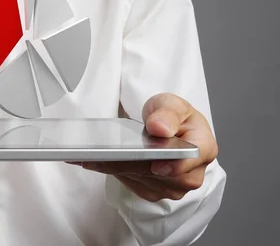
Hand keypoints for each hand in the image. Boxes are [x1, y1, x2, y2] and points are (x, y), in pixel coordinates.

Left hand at [70, 93, 218, 201]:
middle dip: (129, 162)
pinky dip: (112, 171)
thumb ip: (167, 114)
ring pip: (140, 179)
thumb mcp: (171, 104)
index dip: (172, 165)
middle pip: (158, 173)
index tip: (154, 164)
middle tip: (100, 154)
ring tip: (91, 156)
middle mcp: (191, 173)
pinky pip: (131, 184)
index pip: (188, 160)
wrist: (164, 128)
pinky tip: (97, 161)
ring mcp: (172, 186)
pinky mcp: (154, 191)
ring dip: (114, 168)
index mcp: (203, 148)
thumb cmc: (172, 117)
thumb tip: (161, 128)